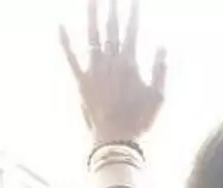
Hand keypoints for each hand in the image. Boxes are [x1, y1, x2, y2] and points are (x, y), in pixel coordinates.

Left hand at [60, 0, 166, 144]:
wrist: (116, 139)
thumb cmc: (141, 120)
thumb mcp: (159, 96)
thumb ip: (160, 69)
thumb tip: (161, 45)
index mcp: (130, 64)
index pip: (132, 30)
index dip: (132, 12)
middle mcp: (111, 62)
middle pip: (111, 27)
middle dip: (112, 7)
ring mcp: (94, 70)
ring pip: (91, 35)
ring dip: (91, 15)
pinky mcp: (81, 81)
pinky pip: (71, 57)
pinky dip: (65, 41)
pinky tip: (60, 24)